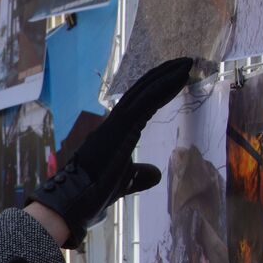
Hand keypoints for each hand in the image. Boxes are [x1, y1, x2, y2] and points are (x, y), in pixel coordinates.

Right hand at [29, 57, 194, 248]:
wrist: (77, 200)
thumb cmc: (94, 193)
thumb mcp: (125, 182)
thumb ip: (139, 175)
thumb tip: (156, 174)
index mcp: (114, 133)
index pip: (137, 106)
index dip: (155, 90)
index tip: (173, 79)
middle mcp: (113, 123)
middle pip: (140, 92)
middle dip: (161, 75)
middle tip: (183, 62)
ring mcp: (116, 124)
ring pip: (143, 93)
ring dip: (165, 76)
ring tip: (186, 63)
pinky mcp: (121, 128)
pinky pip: (145, 103)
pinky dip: (162, 89)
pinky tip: (179, 78)